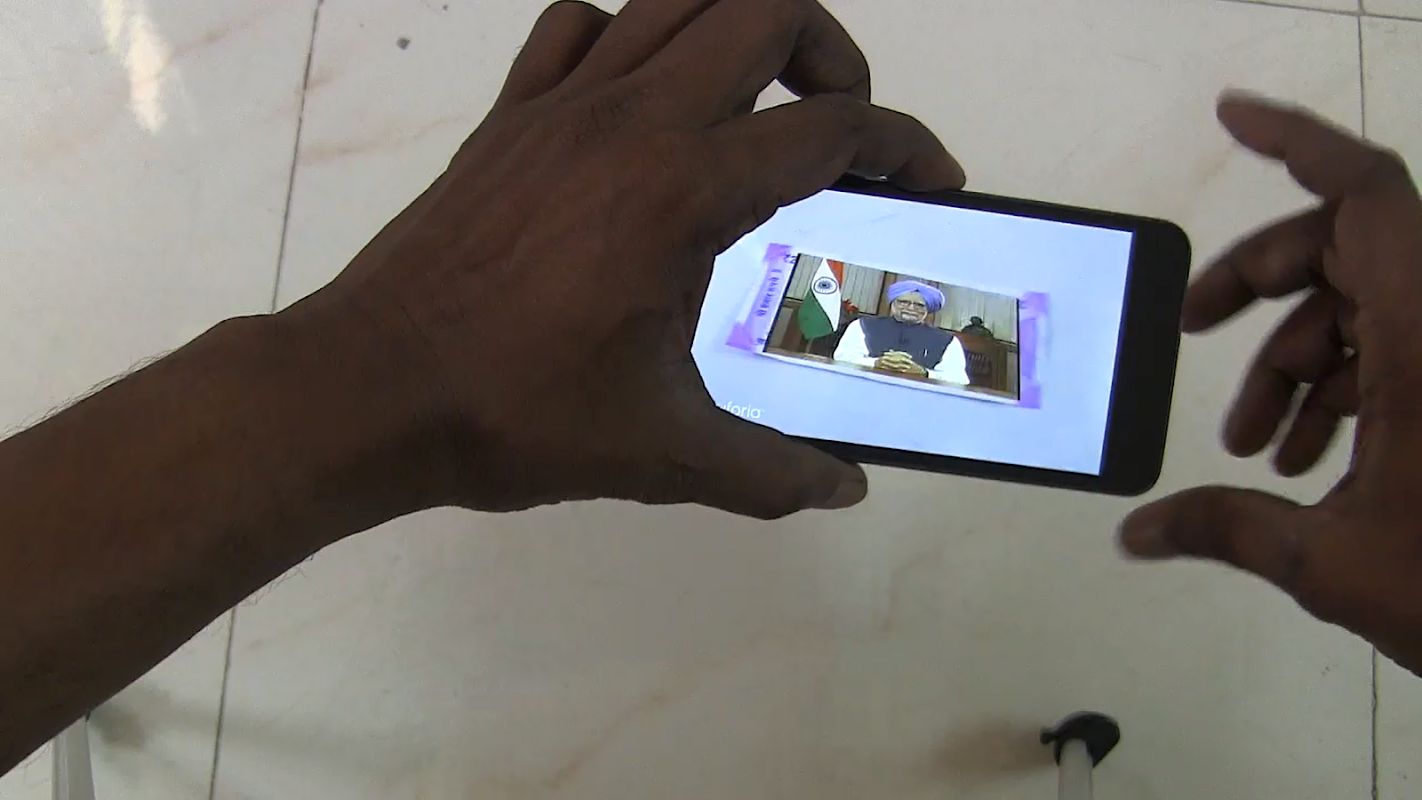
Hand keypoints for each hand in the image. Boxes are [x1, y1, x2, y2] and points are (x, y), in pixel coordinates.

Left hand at [286, 0, 964, 518]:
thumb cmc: (518, 414)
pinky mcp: (512, 114)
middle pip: (770, 10)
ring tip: (760, 99)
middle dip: (835, 54)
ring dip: (743, 27)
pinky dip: (632, 34)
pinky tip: (643, 101)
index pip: (834, 127)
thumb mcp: (665, 452)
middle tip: (840, 127)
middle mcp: (634, 118)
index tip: (930, 182)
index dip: (906, 145)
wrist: (373, 388)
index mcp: (685, 189)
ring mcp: (564, 103)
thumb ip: (770, 471)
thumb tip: (844, 489)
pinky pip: (583, 23)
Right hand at [1118, 94, 1421, 672]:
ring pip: (1361, 302)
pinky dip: (1334, 385)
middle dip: (1258, 280)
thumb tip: (1132, 536)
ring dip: (1292, 355)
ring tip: (1251, 441)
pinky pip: (1389, 347)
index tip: (1228, 118)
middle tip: (1193, 326)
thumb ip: (1224, 529)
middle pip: (1343, 244)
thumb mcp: (1330, 562)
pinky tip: (1299, 458)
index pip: (1366, 198)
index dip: (1298, 142)